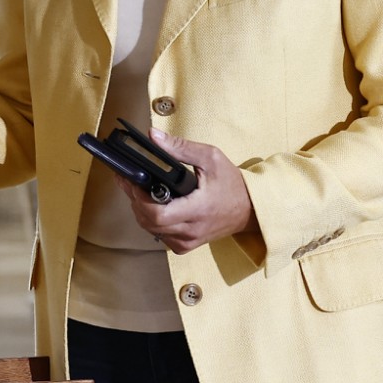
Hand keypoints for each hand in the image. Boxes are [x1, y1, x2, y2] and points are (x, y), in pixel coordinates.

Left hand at [119, 129, 255, 254]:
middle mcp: (192, 229)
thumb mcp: (210, 158)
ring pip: (152, 230)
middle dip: (135, 201)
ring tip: (138, 191)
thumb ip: (181, 147)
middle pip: (149, 222)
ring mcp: (189, 240)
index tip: (132, 181)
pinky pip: (161, 236)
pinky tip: (152, 206)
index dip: (139, 198)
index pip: (157, 214)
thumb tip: (154, 137)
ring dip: (141, 211)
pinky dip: (152, 222)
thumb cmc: (232, 183)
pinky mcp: (188, 245)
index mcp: (198, 209)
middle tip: (130, 183)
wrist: (251, 209)